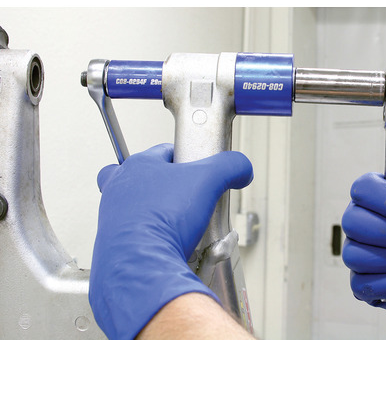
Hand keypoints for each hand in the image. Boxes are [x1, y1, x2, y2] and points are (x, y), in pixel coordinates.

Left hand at [89, 144, 253, 339]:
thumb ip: (230, 166)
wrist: (140, 266)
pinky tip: (165, 246)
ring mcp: (110, 217)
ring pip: (134, 208)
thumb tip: (242, 168)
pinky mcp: (110, 244)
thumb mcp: (209, 181)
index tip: (198, 173)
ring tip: (177, 227)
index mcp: (137, 167)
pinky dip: (148, 239)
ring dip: (154, 215)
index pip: (164, 152)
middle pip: (143, 179)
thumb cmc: (164, 220)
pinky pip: (131, 236)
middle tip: (183, 200)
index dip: (185, 160)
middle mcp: (117, 190)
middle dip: (164, 188)